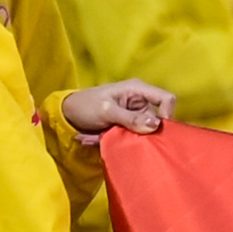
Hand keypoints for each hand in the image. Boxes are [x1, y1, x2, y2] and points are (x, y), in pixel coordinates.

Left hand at [62, 80, 177, 137]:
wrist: (65, 114)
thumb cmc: (85, 105)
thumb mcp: (106, 110)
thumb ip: (130, 118)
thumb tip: (155, 125)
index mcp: (138, 90)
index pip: (166, 99)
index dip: (167, 115)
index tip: (155, 132)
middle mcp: (140, 102)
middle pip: (157, 120)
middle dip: (142, 134)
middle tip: (124, 140)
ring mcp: (134, 116)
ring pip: (143, 132)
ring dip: (125, 139)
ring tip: (103, 138)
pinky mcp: (128, 127)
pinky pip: (131, 137)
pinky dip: (117, 141)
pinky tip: (99, 139)